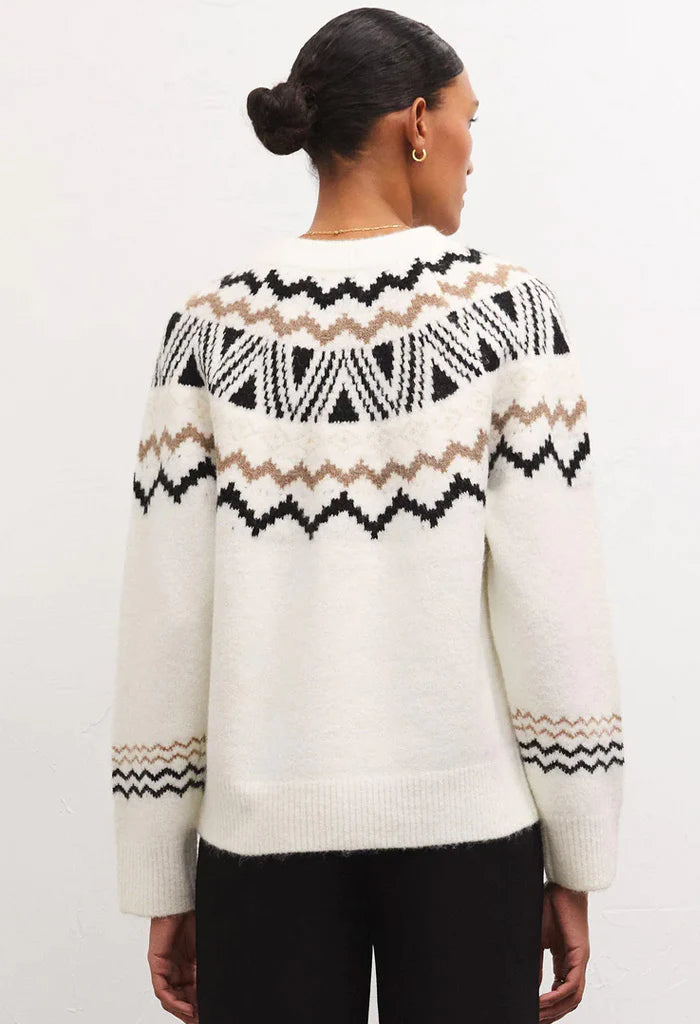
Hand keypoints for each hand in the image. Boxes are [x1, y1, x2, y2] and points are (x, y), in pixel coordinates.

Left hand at [147, 911, 198, 1022]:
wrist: (180, 900)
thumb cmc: (194, 915)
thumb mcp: (205, 946)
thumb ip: (207, 965)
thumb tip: (218, 980)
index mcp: (187, 963)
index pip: (190, 991)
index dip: (198, 1004)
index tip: (207, 1013)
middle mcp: (174, 968)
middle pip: (180, 997)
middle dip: (190, 1012)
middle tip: (202, 1019)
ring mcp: (164, 966)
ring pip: (170, 998)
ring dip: (182, 1010)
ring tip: (195, 1017)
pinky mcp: (156, 963)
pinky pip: (161, 990)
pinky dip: (173, 1001)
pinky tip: (186, 1007)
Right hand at [539, 881, 589, 1021]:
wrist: (562, 886)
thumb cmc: (551, 904)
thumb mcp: (538, 938)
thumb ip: (536, 962)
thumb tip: (532, 984)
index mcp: (566, 959)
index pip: (562, 991)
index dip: (550, 1006)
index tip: (535, 1013)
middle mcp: (576, 963)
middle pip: (569, 1000)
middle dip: (552, 1013)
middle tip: (535, 1020)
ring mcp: (580, 959)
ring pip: (572, 997)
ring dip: (555, 1009)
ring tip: (537, 1014)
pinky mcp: (580, 954)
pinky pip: (571, 983)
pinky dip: (558, 995)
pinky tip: (544, 1000)